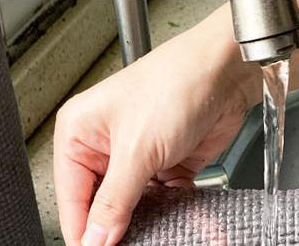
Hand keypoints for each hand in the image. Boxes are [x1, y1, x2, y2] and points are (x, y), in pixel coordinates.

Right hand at [53, 7, 257, 245]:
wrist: (227, 70)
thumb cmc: (176, 81)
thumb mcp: (137, 149)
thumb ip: (113, 203)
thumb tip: (93, 242)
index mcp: (80, 131)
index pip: (71, 199)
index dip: (84, 233)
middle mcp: (104, 144)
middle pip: (101, 208)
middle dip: (120, 232)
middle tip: (136, 244)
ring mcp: (136, 157)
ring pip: (134, 211)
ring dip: (151, 226)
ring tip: (162, 235)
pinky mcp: (165, 166)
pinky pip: (163, 204)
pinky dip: (174, 217)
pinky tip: (187, 226)